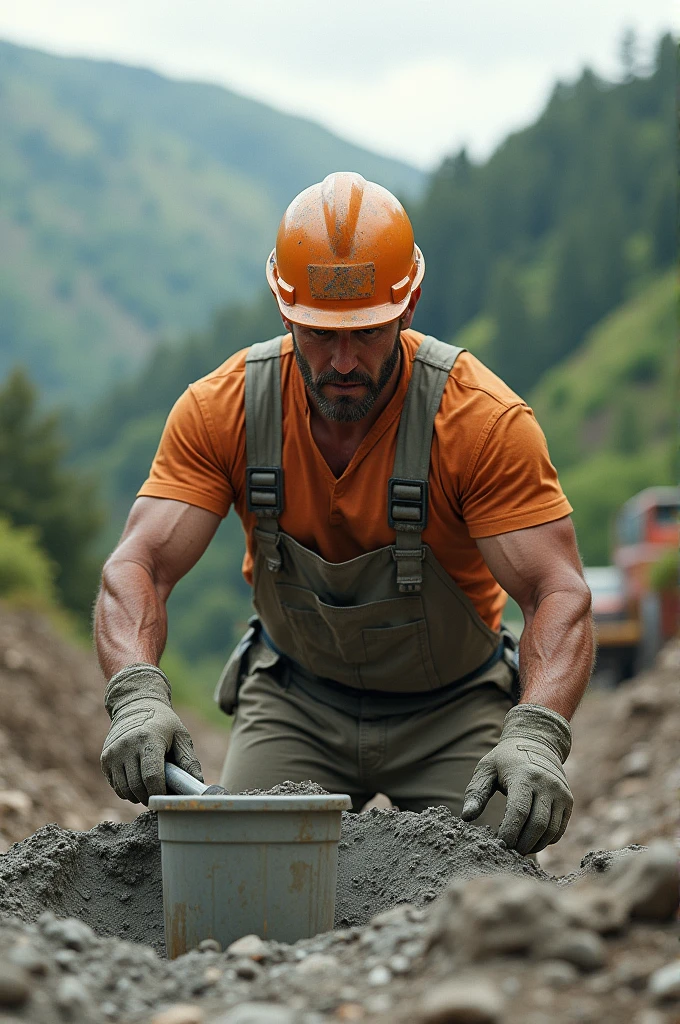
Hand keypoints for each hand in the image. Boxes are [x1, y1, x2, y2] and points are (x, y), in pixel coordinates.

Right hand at [101, 664, 202, 804]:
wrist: (135, 705)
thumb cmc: (163, 723)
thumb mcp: (180, 736)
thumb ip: (188, 761)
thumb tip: (197, 784)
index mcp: (148, 740)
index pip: (152, 777)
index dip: (160, 792)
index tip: (167, 796)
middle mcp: (127, 746)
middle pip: (138, 787)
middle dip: (151, 797)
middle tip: (161, 795)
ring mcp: (113, 753)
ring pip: (125, 790)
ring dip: (139, 796)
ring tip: (150, 789)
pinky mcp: (105, 759)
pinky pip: (116, 786)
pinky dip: (127, 791)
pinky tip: (138, 782)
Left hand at [461, 704, 572, 855]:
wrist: (537, 743)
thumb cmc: (505, 759)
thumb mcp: (486, 769)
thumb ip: (476, 793)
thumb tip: (466, 817)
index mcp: (524, 776)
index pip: (518, 812)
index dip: (509, 833)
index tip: (498, 844)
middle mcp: (546, 784)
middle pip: (537, 825)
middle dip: (522, 843)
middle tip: (507, 851)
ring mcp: (560, 793)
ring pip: (550, 831)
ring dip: (534, 845)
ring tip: (518, 848)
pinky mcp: (568, 801)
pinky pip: (559, 829)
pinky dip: (546, 840)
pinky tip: (531, 840)